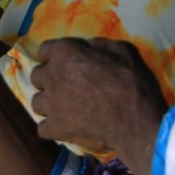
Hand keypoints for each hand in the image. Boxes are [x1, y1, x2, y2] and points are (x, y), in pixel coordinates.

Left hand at [29, 37, 167, 174]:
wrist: (137, 122)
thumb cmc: (133, 83)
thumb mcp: (123, 50)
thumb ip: (98, 45)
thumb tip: (88, 47)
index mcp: (65, 52)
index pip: (45, 50)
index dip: (56, 57)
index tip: (66, 65)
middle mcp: (51, 75)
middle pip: (38, 76)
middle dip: (50, 81)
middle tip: (69, 88)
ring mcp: (50, 103)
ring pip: (37, 102)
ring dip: (49, 105)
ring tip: (67, 111)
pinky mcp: (54, 128)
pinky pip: (43, 128)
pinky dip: (53, 129)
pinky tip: (68, 128)